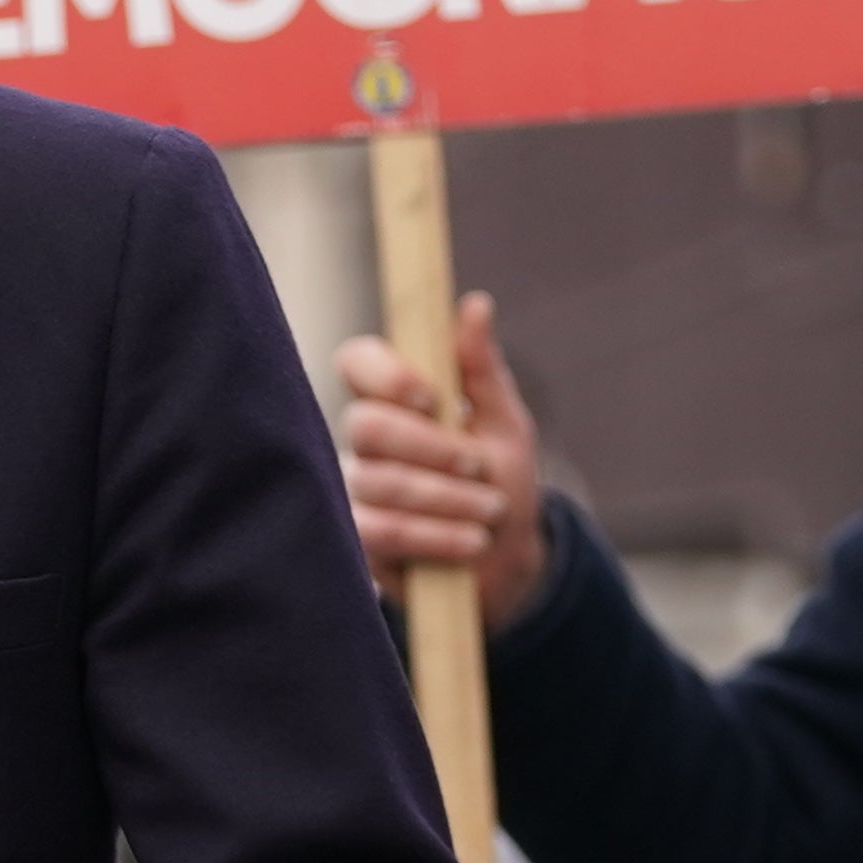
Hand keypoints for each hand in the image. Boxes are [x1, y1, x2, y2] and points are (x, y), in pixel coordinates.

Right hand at [335, 292, 546, 629]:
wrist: (507, 559)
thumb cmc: (499, 479)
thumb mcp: (504, 422)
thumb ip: (482, 368)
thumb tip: (477, 303)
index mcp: (394, 396)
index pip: (356, 361)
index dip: (384, 375)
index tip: (430, 397)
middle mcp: (365, 438)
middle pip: (365, 425)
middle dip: (432, 449)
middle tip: (480, 466)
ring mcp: (357, 487)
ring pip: (381, 481)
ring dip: (448, 498)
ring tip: (491, 511)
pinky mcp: (359, 539)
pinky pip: (381, 531)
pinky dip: (435, 536)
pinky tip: (471, 542)